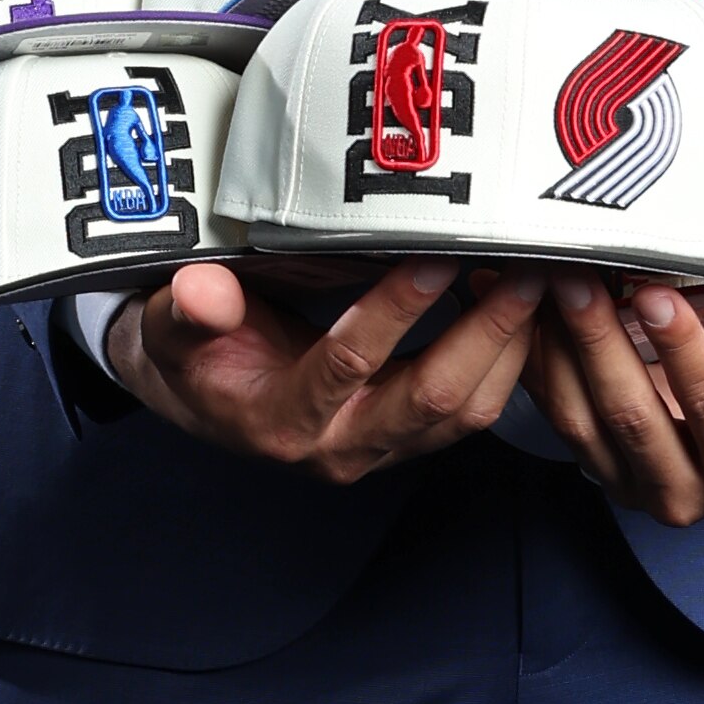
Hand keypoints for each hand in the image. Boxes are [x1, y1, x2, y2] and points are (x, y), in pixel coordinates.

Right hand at [101, 255, 544, 482]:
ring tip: (535, 279)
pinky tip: (516, 306)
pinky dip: (505, 360)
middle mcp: (340, 447)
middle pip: (434, 398)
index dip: (396, 309)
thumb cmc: (192, 356)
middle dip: (489, 332)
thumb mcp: (168, 329)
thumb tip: (202, 292)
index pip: (350, 363)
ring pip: (468, 411)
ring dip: (510, 347)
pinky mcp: (408, 439)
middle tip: (526, 269)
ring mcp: (381, 448)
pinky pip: (474, 410)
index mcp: (283, 420)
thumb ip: (185, 311)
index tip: (437, 255)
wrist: (200, 399)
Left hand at [524, 278, 703, 523]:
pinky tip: (524, 306)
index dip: (685, 352)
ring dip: (559, 345)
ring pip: (581, 415)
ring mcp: (628, 482)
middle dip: (601, 340)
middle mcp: (684, 494)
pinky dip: (535, 357)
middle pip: (632, 415)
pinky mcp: (589, 460)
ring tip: (546, 281)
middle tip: (579, 276)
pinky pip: (551, 411)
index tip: (660, 293)